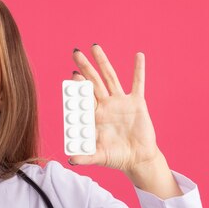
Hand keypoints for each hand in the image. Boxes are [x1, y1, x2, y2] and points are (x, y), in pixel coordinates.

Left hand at [69, 44, 161, 174]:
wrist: (137, 159)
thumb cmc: (116, 158)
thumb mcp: (98, 157)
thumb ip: (84, 157)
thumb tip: (69, 160)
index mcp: (94, 116)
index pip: (83, 98)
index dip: (78, 86)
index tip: (71, 74)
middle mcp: (105, 106)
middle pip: (93, 82)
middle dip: (84, 68)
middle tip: (75, 52)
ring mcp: (120, 102)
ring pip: (110, 78)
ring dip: (103, 62)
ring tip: (95, 47)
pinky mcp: (136, 103)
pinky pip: (138, 83)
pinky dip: (139, 69)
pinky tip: (138, 55)